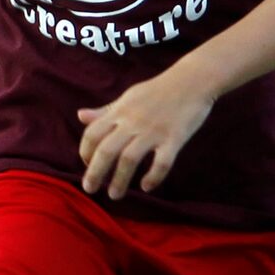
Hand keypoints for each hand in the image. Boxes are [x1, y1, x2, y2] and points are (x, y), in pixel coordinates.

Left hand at [75, 66, 215, 200]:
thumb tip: (80, 116)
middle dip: (95, 173)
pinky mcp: (174, 138)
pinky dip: (153, 177)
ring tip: (115, 195)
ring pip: (129, 160)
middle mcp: (133, 122)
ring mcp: (154, 131)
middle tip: (90, 189)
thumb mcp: (127, 97)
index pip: (92, 134)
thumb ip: (105, 111)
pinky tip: (147, 186)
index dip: (85, 152)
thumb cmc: (158, 90)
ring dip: (120, 180)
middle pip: (106, 150)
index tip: (87, 165)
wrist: (193, 80)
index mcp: (120, 111)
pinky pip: (161, 162)